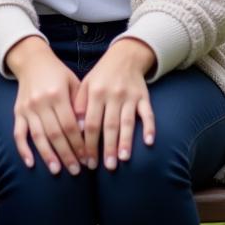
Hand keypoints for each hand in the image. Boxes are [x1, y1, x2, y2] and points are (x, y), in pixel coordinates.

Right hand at [6, 36, 85, 175]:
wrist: (32, 60)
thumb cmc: (58, 73)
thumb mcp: (73, 83)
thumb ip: (79, 105)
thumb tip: (85, 130)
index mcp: (57, 94)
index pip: (69, 125)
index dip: (78, 144)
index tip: (86, 158)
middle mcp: (41, 102)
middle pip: (54, 134)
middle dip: (66, 154)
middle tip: (76, 171)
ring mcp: (28, 108)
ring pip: (38, 136)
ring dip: (48, 156)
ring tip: (58, 171)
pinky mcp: (18, 111)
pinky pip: (18, 133)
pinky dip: (23, 149)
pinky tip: (30, 163)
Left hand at [74, 38, 155, 171]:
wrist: (125, 57)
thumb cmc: (101, 75)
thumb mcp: (86, 84)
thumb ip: (79, 104)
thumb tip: (75, 129)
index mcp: (95, 92)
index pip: (90, 122)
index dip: (88, 143)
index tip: (87, 161)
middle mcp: (112, 95)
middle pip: (109, 125)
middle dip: (107, 147)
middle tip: (107, 167)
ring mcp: (130, 96)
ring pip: (127, 122)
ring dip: (126, 141)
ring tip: (123, 159)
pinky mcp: (144, 97)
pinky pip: (148, 114)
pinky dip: (149, 127)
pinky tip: (148, 142)